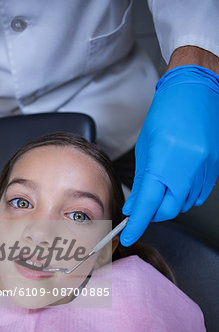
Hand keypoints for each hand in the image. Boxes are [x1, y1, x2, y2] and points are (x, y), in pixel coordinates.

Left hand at [120, 65, 218, 245]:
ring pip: (185, 203)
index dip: (136, 224)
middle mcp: (187, 168)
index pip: (147, 204)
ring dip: (170, 202)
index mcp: (163, 161)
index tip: (128, 236)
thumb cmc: (167, 113)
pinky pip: (199, 193)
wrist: (196, 90)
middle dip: (154, 213)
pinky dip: (186, 194)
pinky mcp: (215, 167)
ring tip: (163, 185)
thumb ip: (141, 181)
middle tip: (145, 206)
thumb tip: (135, 205)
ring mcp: (204, 168)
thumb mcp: (146, 148)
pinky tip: (179, 182)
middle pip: (169, 209)